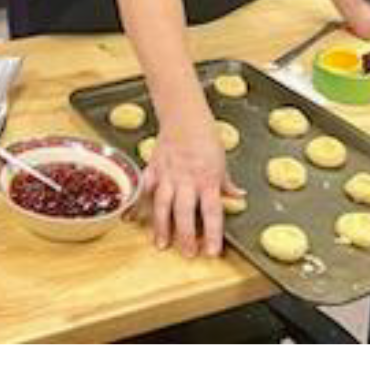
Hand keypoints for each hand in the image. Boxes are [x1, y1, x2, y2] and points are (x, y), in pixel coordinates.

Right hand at [142, 112, 243, 258]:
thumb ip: (226, 183)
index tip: (212, 252)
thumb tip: (239, 197)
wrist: (184, 116)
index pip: (212, 212)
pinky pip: (144, 188)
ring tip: (161, 243)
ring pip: (163, 203)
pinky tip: (131, 218)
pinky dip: (136, 203)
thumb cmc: (205, 137)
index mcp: (207, 179)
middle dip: (186, 235)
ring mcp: (167, 174)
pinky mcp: (153, 168)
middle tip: (187, 253)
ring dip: (161, 225)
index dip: (212, 233)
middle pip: (185, 211)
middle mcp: (186, 179)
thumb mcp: (222, 162)